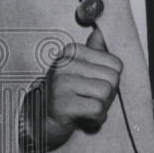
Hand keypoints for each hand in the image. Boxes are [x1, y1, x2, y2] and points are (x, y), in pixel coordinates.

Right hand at [23, 26, 121, 152]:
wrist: (38, 120)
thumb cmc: (65, 96)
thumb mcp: (80, 70)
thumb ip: (93, 52)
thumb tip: (101, 32)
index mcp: (71, 52)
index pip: (115, 64)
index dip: (109, 81)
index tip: (92, 88)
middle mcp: (64, 64)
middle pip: (113, 78)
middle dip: (107, 95)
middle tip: (89, 100)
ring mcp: (61, 83)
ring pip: (105, 92)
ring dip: (101, 108)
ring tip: (85, 108)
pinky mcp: (62, 104)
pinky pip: (97, 109)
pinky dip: (96, 119)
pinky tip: (83, 118)